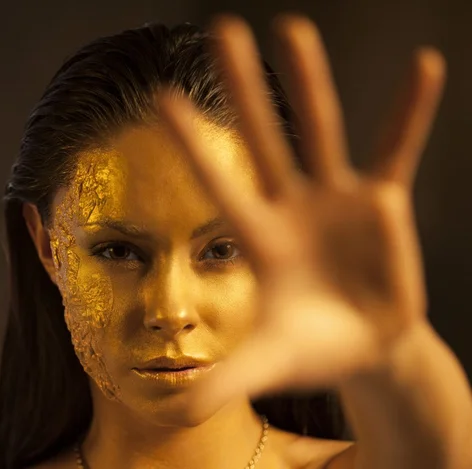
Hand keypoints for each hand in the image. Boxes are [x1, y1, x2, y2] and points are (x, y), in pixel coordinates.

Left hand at [157, 14, 445, 403]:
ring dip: (309, 81)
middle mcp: (292, 205)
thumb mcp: (265, 363)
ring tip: (292, 29)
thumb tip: (178, 409)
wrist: (363, 346)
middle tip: (220, 29)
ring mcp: (337, 198)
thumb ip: (224, 380)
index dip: (191, 142)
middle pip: (263, 136)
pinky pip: (396, 148)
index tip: (159, 97)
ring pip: (320, 128)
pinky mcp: (382, 203)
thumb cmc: (307, 350)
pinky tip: (422, 66)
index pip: (217, 180)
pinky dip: (409, 111)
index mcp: (259, 235)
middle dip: (242, 87)